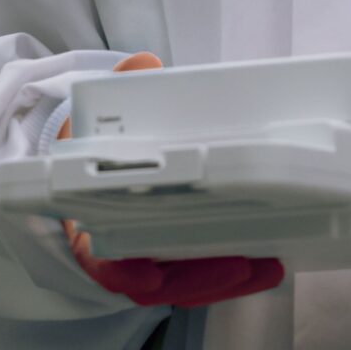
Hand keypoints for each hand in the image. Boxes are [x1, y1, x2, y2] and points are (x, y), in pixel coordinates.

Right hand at [61, 52, 286, 307]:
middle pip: (153, 283)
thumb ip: (119, 89)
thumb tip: (145, 64)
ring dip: (223, 281)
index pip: (98, 261)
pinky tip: (266, 264)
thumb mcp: (96, 113)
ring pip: (182, 285)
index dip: (122, 273)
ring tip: (266, 267)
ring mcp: (145, 259)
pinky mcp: (173, 259)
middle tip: (238, 266)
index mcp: (84, 223)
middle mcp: (113, 252)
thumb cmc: (91, 145)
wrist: (84, 164)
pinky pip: (199, 276)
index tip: (149, 274)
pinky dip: (230, 275)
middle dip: (197, 279)